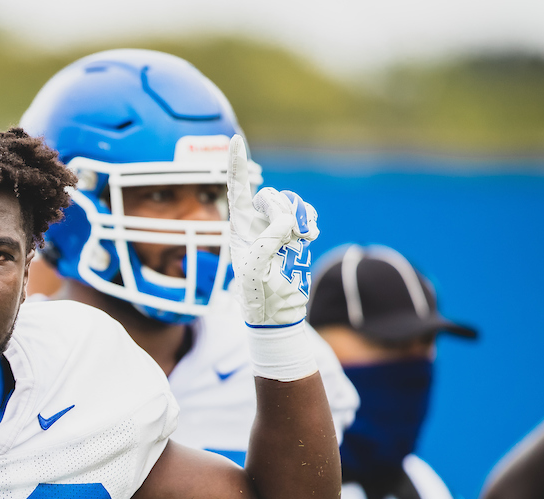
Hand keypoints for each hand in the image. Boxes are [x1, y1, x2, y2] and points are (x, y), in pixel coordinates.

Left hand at [227, 135, 318, 327]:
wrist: (277, 313)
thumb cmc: (258, 294)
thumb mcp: (257, 267)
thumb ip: (269, 238)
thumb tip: (286, 219)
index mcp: (238, 227)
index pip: (237, 189)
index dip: (236, 164)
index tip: (233, 139)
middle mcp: (256, 223)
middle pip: (271, 195)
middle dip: (282, 210)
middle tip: (286, 236)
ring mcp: (276, 228)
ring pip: (291, 203)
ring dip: (299, 217)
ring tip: (299, 240)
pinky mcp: (294, 235)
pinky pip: (305, 214)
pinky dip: (310, 222)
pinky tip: (309, 237)